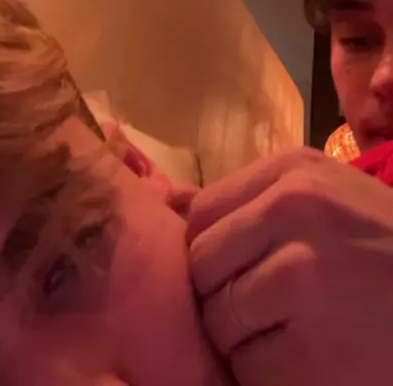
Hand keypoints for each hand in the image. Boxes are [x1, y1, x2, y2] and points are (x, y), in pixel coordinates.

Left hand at [188, 147, 392, 385]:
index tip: (244, 270)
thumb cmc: (387, 251)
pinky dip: (271, 379)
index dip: (214, 252)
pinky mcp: (311, 348)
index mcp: (293, 173)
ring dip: (248, 341)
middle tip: (271, 309)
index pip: (200, 214)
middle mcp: (293, 211)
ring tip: (299, 334)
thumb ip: (254, 200)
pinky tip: (315, 362)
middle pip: (201, 266)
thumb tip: (167, 204)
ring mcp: (301, 278)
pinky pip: (250, 370)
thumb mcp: (327, 197)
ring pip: (219, 320)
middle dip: (225, 295)